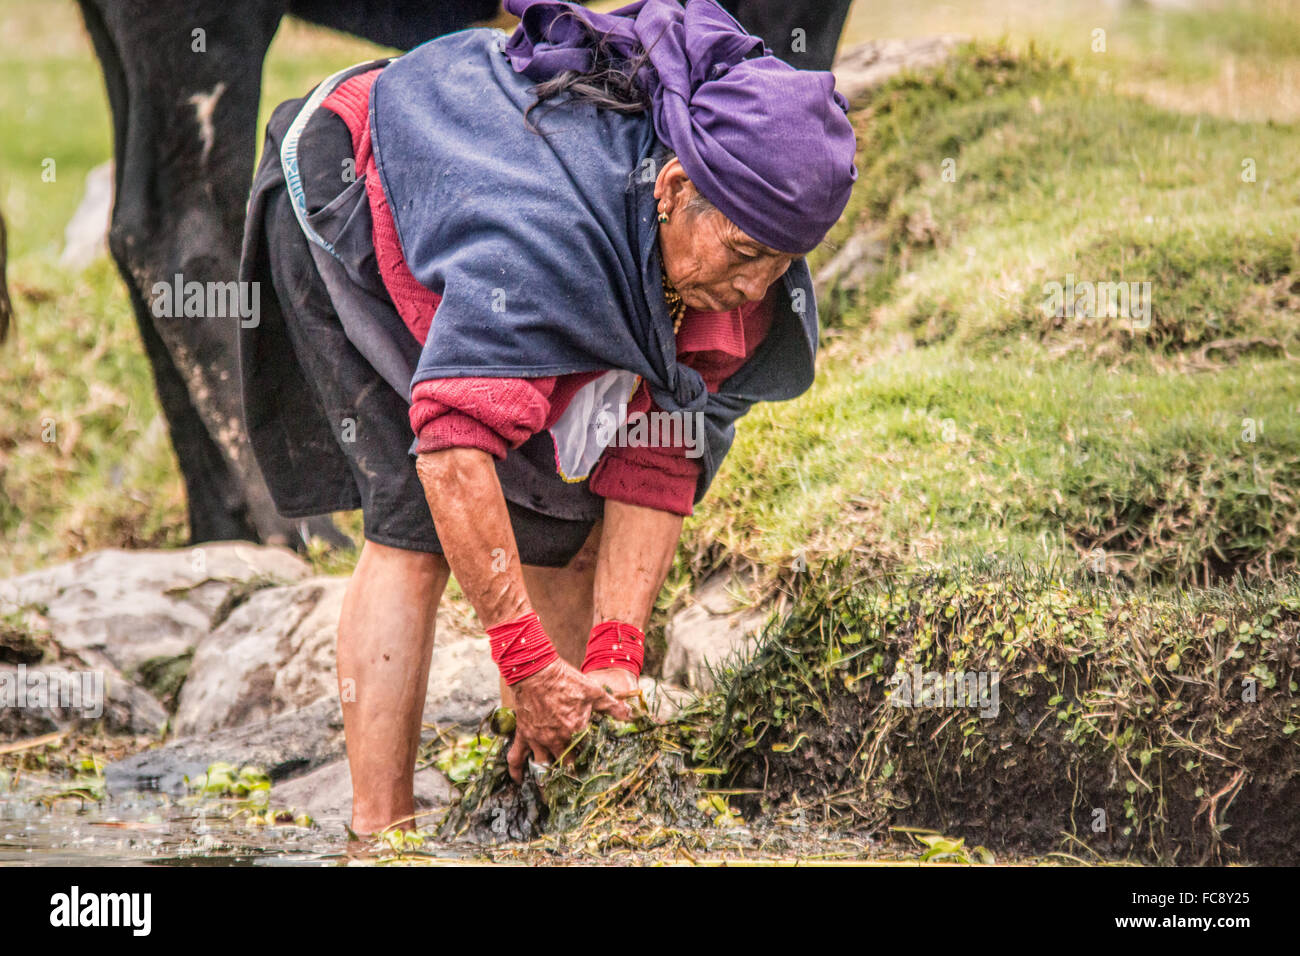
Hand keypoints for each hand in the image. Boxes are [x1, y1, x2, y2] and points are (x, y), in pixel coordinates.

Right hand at [506, 658, 631, 782]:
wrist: (536, 671)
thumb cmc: (566, 680)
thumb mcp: (593, 691)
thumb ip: (612, 706)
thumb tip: (631, 715)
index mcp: (575, 731)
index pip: (585, 755)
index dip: (590, 763)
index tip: (594, 772)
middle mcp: (556, 740)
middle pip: (564, 765)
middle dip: (570, 776)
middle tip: (574, 786)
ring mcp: (538, 739)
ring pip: (542, 767)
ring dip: (546, 780)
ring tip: (550, 793)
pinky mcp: (524, 734)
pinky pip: (516, 757)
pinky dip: (516, 770)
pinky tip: (518, 780)